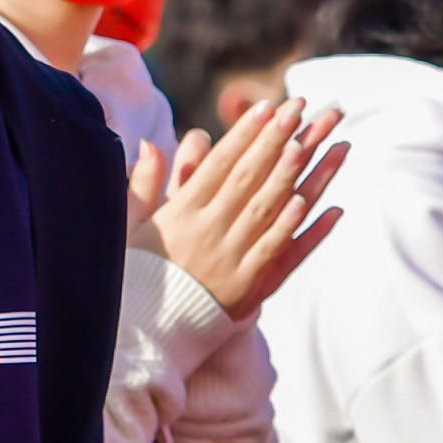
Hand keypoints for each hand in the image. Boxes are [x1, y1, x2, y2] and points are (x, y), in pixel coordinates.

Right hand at [147, 101, 349, 319]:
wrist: (142, 336)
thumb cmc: (136, 274)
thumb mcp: (128, 227)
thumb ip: (142, 185)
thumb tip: (151, 144)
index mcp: (180, 214)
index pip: (219, 165)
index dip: (245, 134)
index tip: (267, 106)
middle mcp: (207, 232)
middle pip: (248, 178)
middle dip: (275, 140)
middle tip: (300, 108)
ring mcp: (230, 259)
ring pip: (267, 210)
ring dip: (291, 175)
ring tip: (311, 144)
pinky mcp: (246, 288)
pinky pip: (276, 253)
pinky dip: (296, 229)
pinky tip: (314, 204)